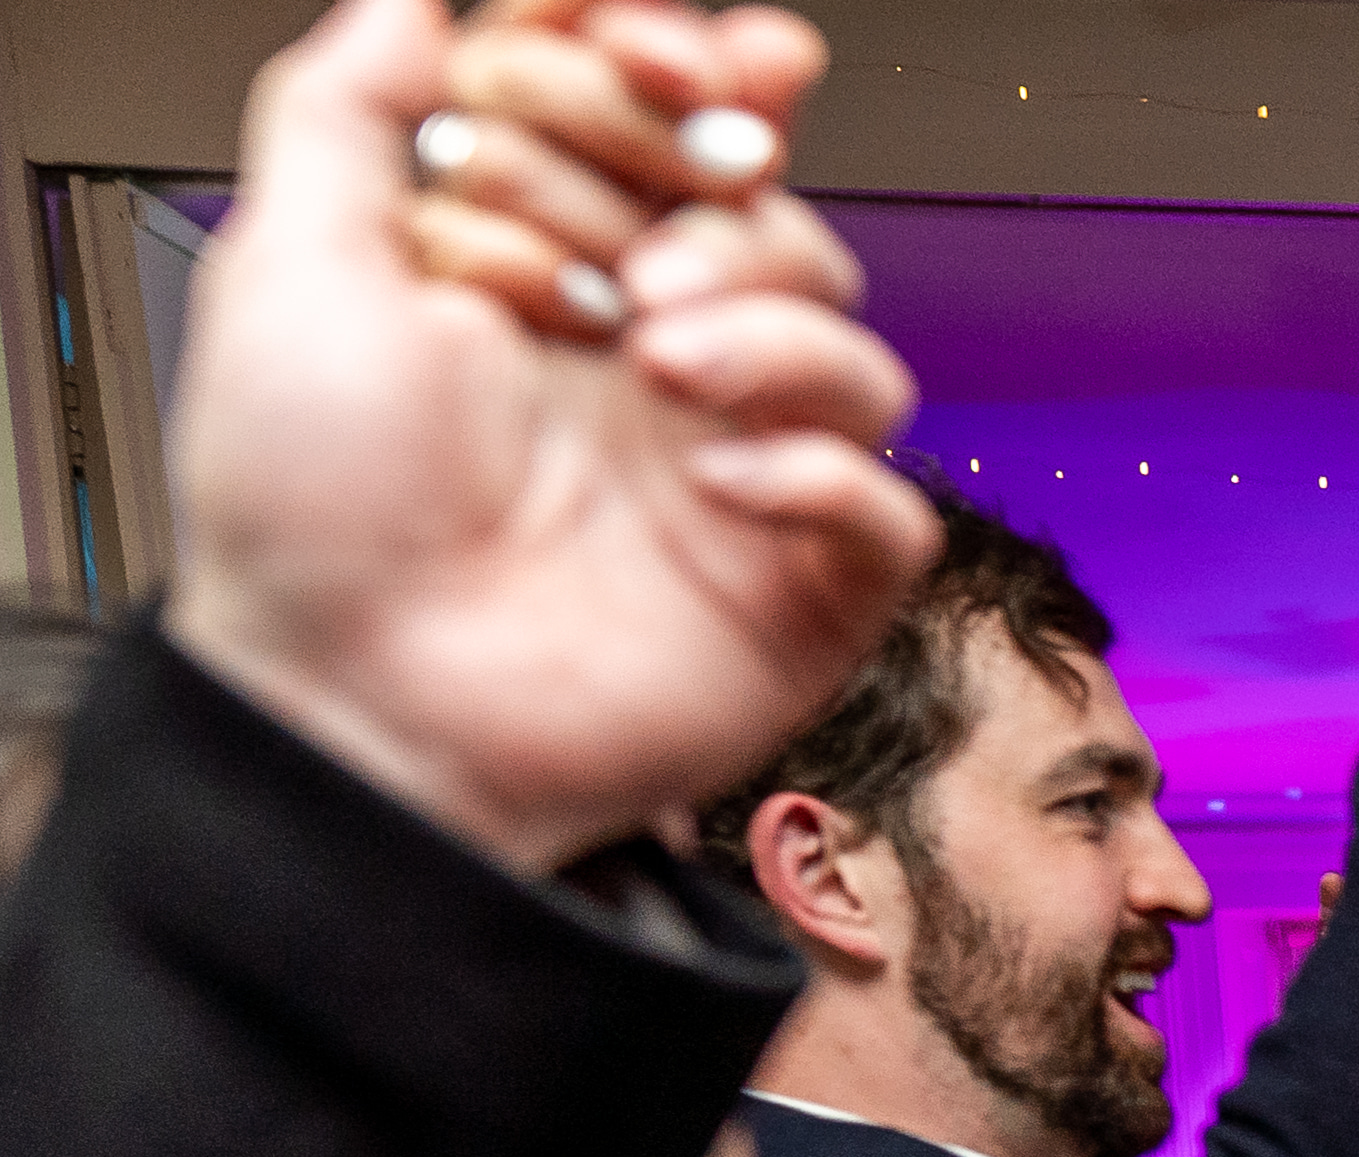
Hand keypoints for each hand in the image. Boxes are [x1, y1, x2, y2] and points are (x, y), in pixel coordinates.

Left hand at [170, 0, 932, 874]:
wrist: (361, 704)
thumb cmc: (311, 522)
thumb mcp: (289, 270)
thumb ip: (344, 112)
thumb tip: (414, 3)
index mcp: (547, 280)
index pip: (657, 130)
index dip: (678, 69)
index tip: (657, 51)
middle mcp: (649, 365)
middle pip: (768, 213)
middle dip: (720, 193)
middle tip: (639, 247)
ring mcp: (731, 471)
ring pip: (851, 343)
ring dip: (772, 322)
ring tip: (660, 360)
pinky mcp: (799, 587)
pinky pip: (888, 504)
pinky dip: (826, 475)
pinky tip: (725, 484)